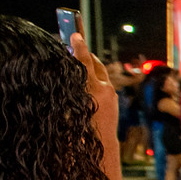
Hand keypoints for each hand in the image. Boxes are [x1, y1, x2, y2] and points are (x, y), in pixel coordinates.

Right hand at [74, 32, 119, 149]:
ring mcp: (112, 93)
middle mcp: (105, 89)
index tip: (75, 34)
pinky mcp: (114, 98)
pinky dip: (94, 78)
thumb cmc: (80, 130)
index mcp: (93, 90)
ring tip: (78, 60)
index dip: (79, 47)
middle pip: (95, 63)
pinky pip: (103, 82)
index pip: (85, 63)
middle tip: (74, 44)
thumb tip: (66, 72)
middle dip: (85, 54)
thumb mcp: (71, 106)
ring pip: (100, 73)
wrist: (102, 145)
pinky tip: (85, 80)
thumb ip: (71, 86)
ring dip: (90, 66)